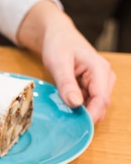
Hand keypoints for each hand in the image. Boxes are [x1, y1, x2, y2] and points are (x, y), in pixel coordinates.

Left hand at [17, 1, 115, 123]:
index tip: (79, 127)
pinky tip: (66, 109)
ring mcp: (100, 82)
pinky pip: (88, 101)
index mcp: (99, 70)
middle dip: (87, 116)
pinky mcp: (92, 85)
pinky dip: (79, 107)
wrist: (58, 36)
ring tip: (65, 116)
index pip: (102, 99)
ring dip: (82, 112)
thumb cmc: (58, 45)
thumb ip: (67, 84)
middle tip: (67, 124)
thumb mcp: (59, 64)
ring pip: (95, 104)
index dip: (92, 115)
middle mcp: (104, 77)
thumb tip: (76, 104)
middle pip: (101, 104)